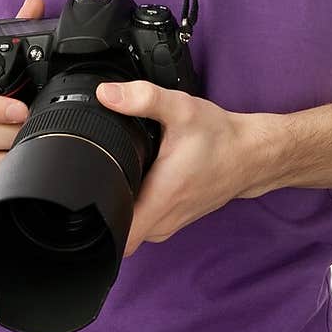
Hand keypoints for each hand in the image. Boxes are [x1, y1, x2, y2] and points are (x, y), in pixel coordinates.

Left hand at [94, 79, 257, 255]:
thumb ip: (142, 98)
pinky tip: (133, 182)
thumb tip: (105, 93)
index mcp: (160, 199)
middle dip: (98, 211)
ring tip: (112, 177)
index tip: (81, 204)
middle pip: (115, 233)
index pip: (117, 238)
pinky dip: (133, 207)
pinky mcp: (173, 219)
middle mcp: (163, 220)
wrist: (250, 154)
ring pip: (129, 228)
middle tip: (90, 179)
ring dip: (116, 209)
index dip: (94, 226)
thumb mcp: (181, 109)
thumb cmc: (220, 138)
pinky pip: (143, 223)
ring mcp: (169, 224)